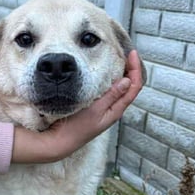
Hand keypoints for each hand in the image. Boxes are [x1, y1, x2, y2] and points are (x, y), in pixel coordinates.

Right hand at [11, 50, 143, 163]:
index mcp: (116, 110)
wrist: (59, 141)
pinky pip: (109, 92)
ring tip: (120, 59)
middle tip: (127, 53)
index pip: (134, 87)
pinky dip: (111, 80)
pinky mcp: (95, 108)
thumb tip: (127, 80)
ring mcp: (105, 109)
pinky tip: (105, 73)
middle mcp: (113, 109)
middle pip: (130, 86)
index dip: (135, 69)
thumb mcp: (95, 110)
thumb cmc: (76, 128)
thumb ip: (111, 96)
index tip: (132, 53)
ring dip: (122, 73)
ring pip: (120, 88)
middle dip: (131, 69)